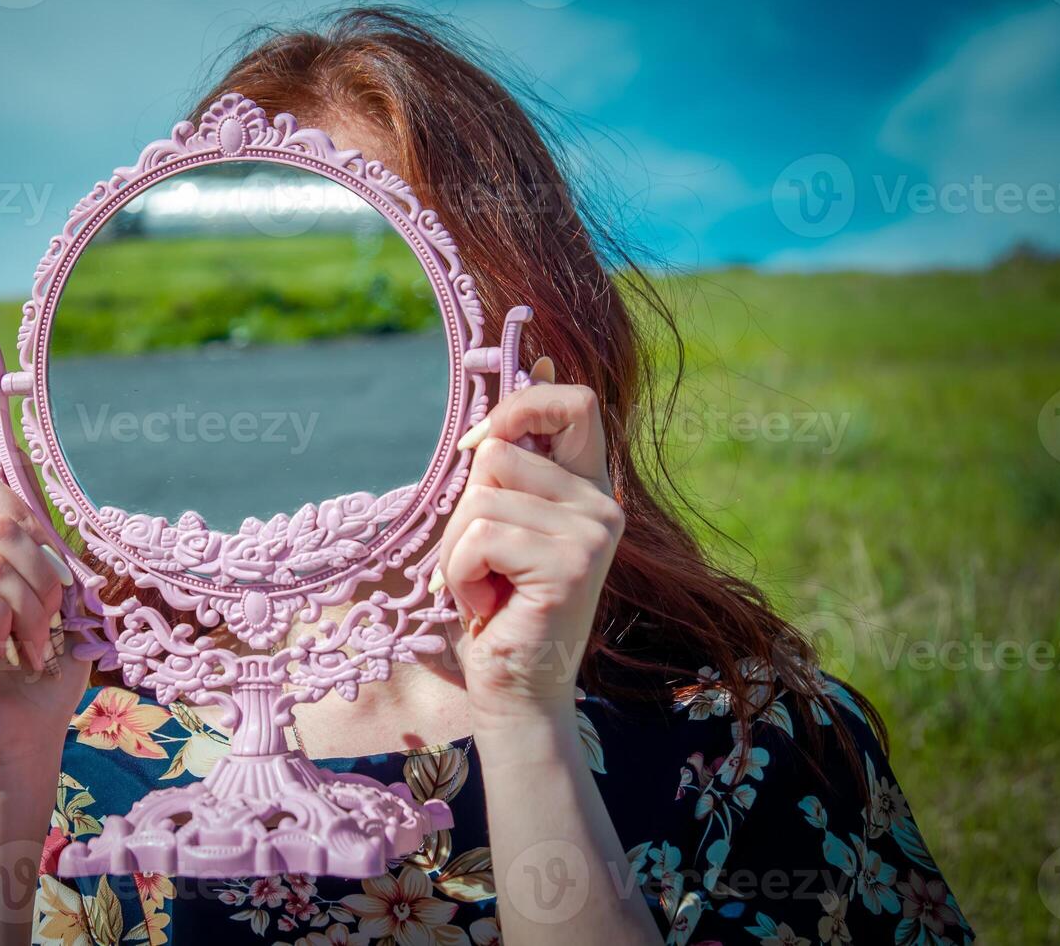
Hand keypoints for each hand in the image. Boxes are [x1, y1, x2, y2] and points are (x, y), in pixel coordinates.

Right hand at [0, 471, 89, 784]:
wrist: (18, 746)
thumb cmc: (43, 680)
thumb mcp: (63, 601)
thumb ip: (48, 544)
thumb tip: (33, 470)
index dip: (28, 518)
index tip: (56, 576)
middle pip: (0, 523)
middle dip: (46, 579)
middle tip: (46, 628)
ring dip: (29, 610)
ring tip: (25, 649)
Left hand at [437, 372, 623, 724]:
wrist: (517, 691)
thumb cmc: (498, 606)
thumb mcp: (502, 524)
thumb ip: (508, 465)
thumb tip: (532, 367)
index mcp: (589, 489)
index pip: (575, 403)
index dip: (520, 407)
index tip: (481, 450)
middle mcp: (602, 505)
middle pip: (497, 453)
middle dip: (465, 510)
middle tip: (484, 563)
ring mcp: (592, 535)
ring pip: (479, 499)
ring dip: (457, 551)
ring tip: (486, 588)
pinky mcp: (568, 565)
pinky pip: (478, 539)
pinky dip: (460, 576)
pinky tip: (488, 606)